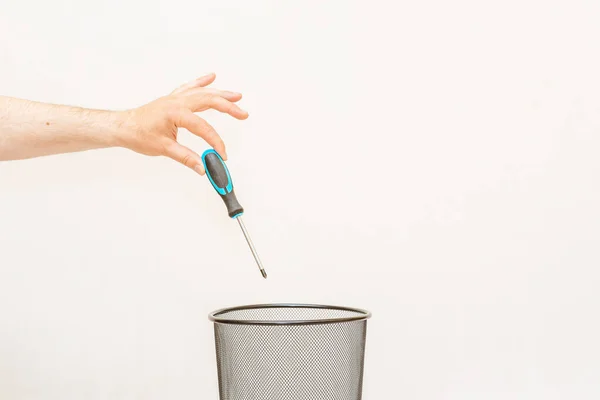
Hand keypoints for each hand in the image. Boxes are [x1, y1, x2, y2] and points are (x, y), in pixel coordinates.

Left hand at [118, 73, 247, 174]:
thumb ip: (186, 158)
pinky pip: (190, 87)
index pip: (203, 128)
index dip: (215, 142)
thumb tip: (202, 167)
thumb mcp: (163, 149)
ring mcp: (175, 98)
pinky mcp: (173, 99)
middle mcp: (177, 102)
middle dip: (229, 107)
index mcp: (175, 113)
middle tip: (243, 114)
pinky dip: (202, 82)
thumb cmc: (138, 134)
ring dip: (221, 94)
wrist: (123, 126)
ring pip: (203, 92)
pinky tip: (212, 77)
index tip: (222, 154)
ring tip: (237, 96)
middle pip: (209, 101)